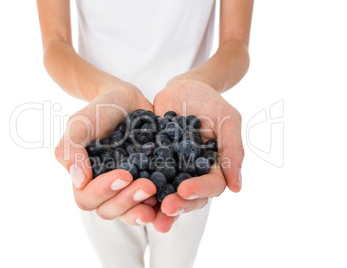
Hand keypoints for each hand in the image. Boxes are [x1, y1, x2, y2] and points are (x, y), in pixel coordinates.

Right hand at [55, 84, 157, 224]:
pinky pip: (152, 204)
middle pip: (109, 210)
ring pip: (129, 212)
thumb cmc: (100, 110)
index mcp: (85, 178)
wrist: (127, 100)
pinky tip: (171, 199)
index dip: (104, 191)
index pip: (87, 198)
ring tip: (157, 193)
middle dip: (128, 201)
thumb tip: (79, 181)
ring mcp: (127, 189)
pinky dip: (160, 206)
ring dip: (142, 208)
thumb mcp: (80, 123)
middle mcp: (105, 189)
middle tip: (148, 186)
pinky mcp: (147, 184)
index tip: (124, 174)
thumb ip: (71, 149)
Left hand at [152, 76, 243, 231]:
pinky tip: (127, 190)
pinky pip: (145, 175)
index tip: (184, 190)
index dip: (200, 190)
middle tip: (165, 208)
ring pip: (166, 192)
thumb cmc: (209, 100)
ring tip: (145, 213)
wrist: (182, 87)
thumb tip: (237, 188)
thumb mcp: (226, 119)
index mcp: (214, 167)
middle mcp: (192, 173)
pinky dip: (138, 185)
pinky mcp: (152, 161)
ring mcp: (171, 169)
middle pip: (188, 196)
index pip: (212, 186)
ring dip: (157, 205)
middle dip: (178, 204)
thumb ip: (233, 150)